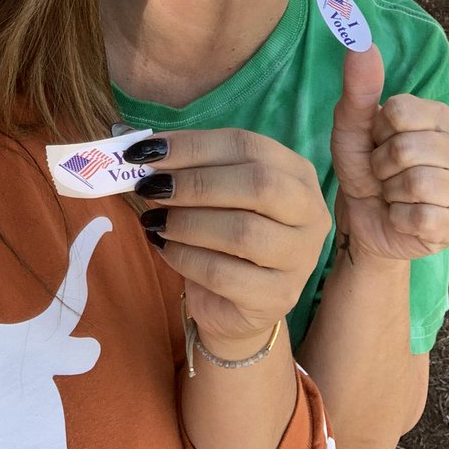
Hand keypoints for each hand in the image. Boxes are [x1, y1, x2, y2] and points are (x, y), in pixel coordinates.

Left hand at [125, 130, 331, 350]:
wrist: (234, 302)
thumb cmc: (221, 235)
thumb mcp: (209, 193)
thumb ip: (185, 168)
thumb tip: (139, 146)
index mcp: (295, 173)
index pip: (246, 145)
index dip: (192, 146)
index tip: (145, 151)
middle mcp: (309, 212)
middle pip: (257, 183)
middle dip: (194, 182)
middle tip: (149, 186)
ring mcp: (300, 258)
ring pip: (242, 231)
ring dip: (187, 222)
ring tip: (154, 220)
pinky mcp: (278, 297)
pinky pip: (223, 274)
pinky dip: (184, 257)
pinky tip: (164, 247)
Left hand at [331, 45, 448, 260]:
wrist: (363, 218)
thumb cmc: (362, 166)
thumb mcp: (351, 125)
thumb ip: (359, 85)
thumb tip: (361, 43)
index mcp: (439, 117)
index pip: (401, 111)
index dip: (378, 129)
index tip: (377, 140)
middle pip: (408, 148)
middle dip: (380, 163)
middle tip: (381, 171)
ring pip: (418, 182)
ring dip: (390, 192)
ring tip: (391, 193)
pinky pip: (424, 216)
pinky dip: (400, 218)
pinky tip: (402, 216)